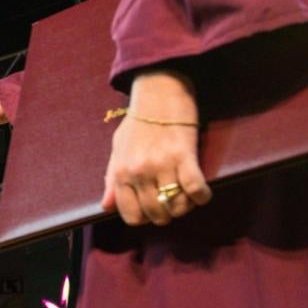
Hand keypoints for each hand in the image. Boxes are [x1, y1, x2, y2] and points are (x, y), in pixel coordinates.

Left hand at [102, 71, 210, 225]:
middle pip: (156, 214)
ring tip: (187, 195)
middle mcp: (138, 172)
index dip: (145, 217)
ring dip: (185, 206)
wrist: (158, 90)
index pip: (131, 215)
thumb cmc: (139, 120)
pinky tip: (202, 192)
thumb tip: (106, 206)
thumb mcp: (118, 148)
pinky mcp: (184, 155)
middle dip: (167, 214)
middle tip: (173, 201)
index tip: (153, 208)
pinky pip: (195, 190)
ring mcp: (161, 165)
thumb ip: (112, 179)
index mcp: (121, 171)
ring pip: (177, 206)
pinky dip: (202, 196)